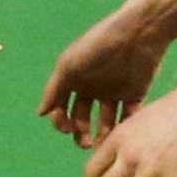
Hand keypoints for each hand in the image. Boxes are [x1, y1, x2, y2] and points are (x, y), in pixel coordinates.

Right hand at [38, 6, 173, 144]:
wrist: (136, 34)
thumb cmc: (97, 46)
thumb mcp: (68, 65)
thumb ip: (53, 90)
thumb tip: (40, 114)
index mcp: (74, 80)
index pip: (62, 108)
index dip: (61, 121)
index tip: (66, 128)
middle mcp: (92, 88)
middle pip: (83, 118)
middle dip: (80, 133)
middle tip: (85, 143)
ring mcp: (114, 92)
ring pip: (106, 122)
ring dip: (102, 135)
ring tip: (102, 142)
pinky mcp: (135, 94)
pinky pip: (128, 117)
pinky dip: (124, 127)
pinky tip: (120, 132)